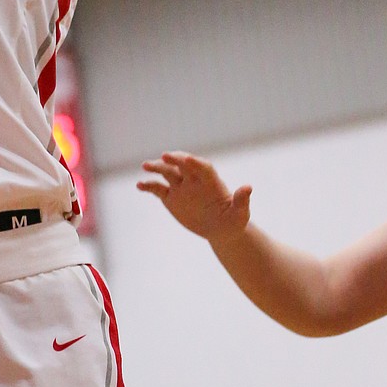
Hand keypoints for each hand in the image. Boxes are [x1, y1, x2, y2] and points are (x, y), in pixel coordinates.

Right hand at [137, 153, 252, 244]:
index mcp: (211, 181)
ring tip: (145, 166)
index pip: (202, 167)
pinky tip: (139, 186)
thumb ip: (241, 200)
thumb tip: (248, 187)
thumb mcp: (240, 214)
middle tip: (164, 156)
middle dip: (174, 159)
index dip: (195, 162)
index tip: (186, 159)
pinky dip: (148, 186)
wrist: (220, 229)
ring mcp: (181, 187)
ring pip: (167, 173)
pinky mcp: (171, 197)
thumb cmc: (233, 221)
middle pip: (182, 165)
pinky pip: (157, 189)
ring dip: (157, 168)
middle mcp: (194, 180)